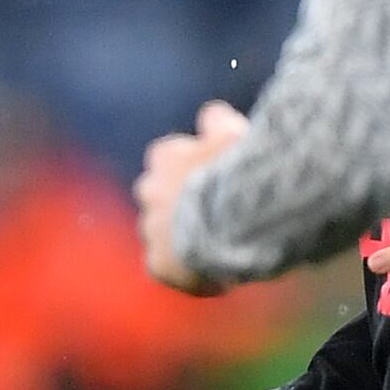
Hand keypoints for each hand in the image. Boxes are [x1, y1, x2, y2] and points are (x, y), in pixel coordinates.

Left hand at [136, 100, 250, 292]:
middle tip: (207, 212)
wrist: (234, 218)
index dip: (186, 166)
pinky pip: (164, 268)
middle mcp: (150, 190)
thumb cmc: (238, 171)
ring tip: (212, 247)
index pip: (166, 156)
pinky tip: (212, 275)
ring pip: (157, 233)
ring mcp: (151, 228)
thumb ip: (219, 122)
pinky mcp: (158, 264)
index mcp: (167, 156)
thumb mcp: (233, 134)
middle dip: (172, 201)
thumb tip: (212, 114)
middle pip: (153, 193)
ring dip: (177, 237)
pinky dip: (183, 271)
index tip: (205, 174)